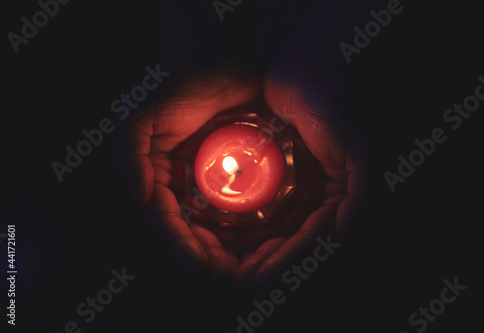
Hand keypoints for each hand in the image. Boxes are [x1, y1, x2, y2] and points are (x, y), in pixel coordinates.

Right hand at [126, 64, 263, 281]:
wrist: (222, 61)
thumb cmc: (182, 85)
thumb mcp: (144, 116)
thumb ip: (130, 152)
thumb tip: (141, 196)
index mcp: (156, 175)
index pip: (165, 221)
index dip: (182, 247)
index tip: (203, 267)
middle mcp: (181, 182)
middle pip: (190, 231)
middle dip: (206, 257)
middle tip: (230, 277)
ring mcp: (208, 180)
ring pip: (214, 226)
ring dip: (226, 252)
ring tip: (245, 271)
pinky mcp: (235, 173)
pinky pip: (239, 207)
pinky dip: (245, 229)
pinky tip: (259, 245)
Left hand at [236, 65, 368, 288]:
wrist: (306, 70)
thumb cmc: (333, 105)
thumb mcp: (358, 147)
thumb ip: (362, 191)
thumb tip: (346, 230)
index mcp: (337, 195)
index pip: (311, 237)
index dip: (287, 261)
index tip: (261, 280)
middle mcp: (315, 194)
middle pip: (289, 238)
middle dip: (266, 261)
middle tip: (238, 279)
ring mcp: (292, 184)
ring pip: (271, 226)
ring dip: (252, 248)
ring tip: (227, 265)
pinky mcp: (271, 170)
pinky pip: (257, 201)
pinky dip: (244, 221)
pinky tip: (225, 233)